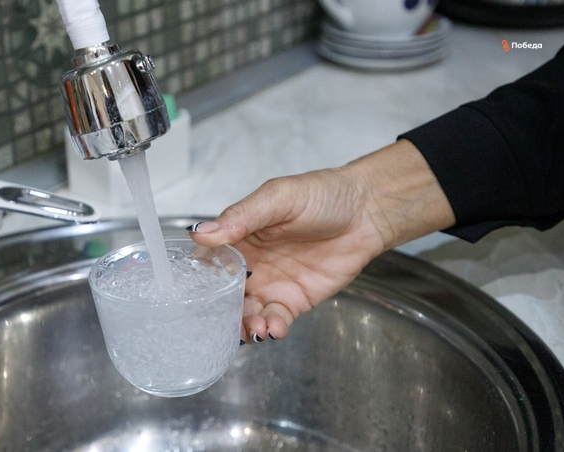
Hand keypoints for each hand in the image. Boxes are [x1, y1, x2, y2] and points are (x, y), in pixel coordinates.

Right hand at [189, 140, 454, 342]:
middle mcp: (250, 263)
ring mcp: (271, 284)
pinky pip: (276, 320)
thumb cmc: (322, 194)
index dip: (200, 281)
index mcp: (238, 237)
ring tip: (255, 328)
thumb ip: (241, 217)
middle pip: (224, 295)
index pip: (208, 263)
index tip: (196, 295)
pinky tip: (274, 329)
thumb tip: (201, 233)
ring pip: (247, 314)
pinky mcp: (294, 301)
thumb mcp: (277, 198)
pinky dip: (271, 329)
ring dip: (245, 326)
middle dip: (221, 313)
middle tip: (224, 322)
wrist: (367, 211)